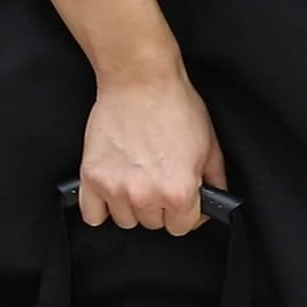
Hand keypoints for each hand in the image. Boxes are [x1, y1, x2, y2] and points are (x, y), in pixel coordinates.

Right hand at [78, 57, 227, 236]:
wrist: (140, 79)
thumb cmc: (174, 105)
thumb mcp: (210, 145)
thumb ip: (214, 181)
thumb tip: (214, 201)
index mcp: (179, 192)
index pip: (182, 227)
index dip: (186, 212)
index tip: (182, 200)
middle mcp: (146, 196)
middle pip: (153, 224)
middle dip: (159, 206)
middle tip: (158, 179)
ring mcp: (115, 189)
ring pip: (125, 220)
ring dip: (131, 206)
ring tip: (136, 178)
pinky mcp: (92, 177)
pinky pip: (92, 215)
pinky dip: (100, 208)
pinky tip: (111, 191)